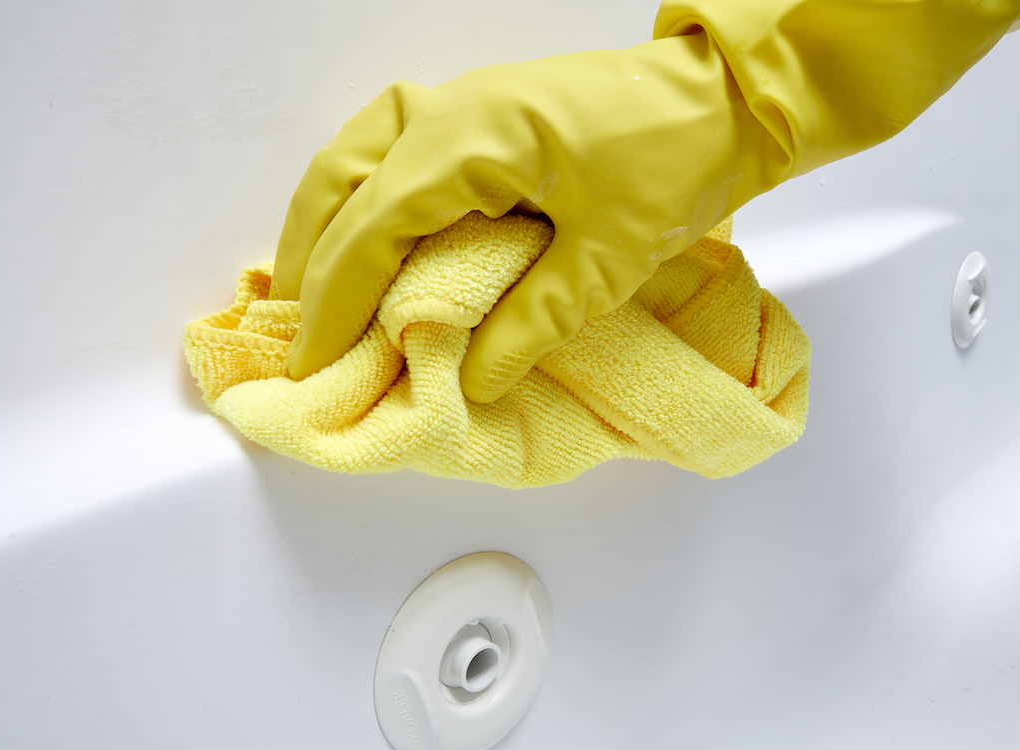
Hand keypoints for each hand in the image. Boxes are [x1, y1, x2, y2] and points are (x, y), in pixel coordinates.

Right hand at [271, 30, 786, 401]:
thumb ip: (532, 324)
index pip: (370, 229)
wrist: (720, 101)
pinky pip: (389, 146)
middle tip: (298, 336)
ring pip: (353, 154)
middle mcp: (446, 108)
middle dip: (308, 263)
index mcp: (470, 141)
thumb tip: (469, 381)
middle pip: (340, 184)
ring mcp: (459, 98)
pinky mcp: (479, 109)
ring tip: (307, 288)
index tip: (313, 362)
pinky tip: (360, 232)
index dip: (334, 303)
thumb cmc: (672, 166)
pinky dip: (359, 193)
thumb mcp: (606, 262)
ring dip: (321, 221)